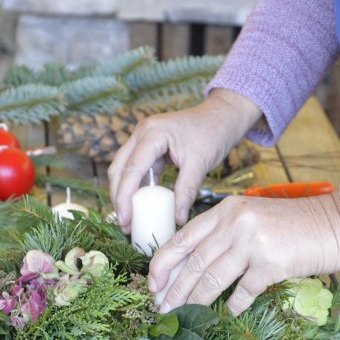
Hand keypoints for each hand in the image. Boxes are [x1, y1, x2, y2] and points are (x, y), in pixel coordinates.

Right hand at [108, 89, 261, 232]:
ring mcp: (143, 138)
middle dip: (118, 197)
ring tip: (128, 218)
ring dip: (124, 192)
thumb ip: (186, 191)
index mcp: (153, 133)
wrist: (221, 116)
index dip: (124, 197)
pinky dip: (135, 186)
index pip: (131, 169)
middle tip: (124, 224)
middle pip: (120, 168)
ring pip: (123, 168)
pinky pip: (135, 168)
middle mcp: (142, 133)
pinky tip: (139, 205)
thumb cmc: (212, 134)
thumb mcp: (200, 163)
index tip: (125, 220)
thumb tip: (178, 219)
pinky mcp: (148, 145)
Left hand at [149, 190, 339, 314]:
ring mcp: (253, 242)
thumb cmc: (295, 224)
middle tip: (160, 309)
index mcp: (228, 209)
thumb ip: (225, 235)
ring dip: (194, 301)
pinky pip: (243, 291)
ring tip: (180, 315)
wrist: (338, 224)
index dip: (163, 262)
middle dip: (173, 289)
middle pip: (194, 262)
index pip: (184, 237)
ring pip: (212, 278)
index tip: (152, 283)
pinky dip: (234, 306)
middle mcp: (236, 222)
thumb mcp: (253, 218)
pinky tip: (229, 314)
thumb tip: (193, 269)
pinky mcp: (272, 263)